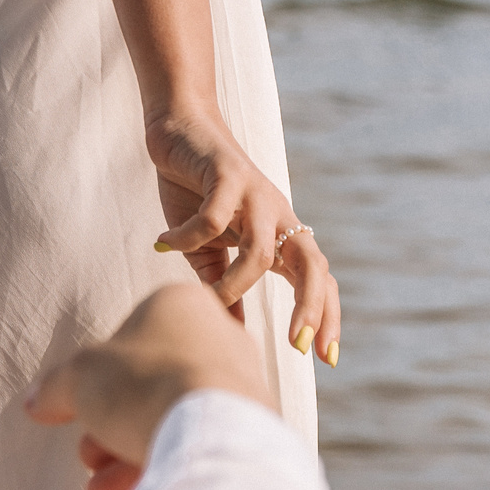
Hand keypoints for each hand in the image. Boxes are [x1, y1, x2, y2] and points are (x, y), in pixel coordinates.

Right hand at [24, 283, 272, 489]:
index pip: (129, 340)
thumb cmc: (145, 384)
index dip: (96, 379)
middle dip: (109, 430)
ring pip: (171, 421)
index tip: (78, 408)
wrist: (210, 431)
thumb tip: (38, 401)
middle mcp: (219, 337)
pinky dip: (165, 467)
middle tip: (90, 457)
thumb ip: (57, 386)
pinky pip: (198, 445)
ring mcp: (241, 383)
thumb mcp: (80, 377)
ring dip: (127, 457)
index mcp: (181, 304)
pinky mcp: (254, 427)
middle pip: (147, 387)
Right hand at [145, 107, 342, 364]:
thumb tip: (230, 330)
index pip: (318, 280)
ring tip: (208, 301)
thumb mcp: (209, 250)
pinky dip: (186, 236)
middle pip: (314, 263)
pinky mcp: (228, 171)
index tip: (326, 358)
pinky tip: (163, 244)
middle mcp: (278, 215)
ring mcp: (257, 193)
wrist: (179, 131)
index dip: (326, 315)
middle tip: (297, 343)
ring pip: (260, 249)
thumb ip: (222, 286)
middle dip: (312, 305)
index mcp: (280, 236)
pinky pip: (213, 217)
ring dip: (234, 283)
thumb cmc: (194, 192)